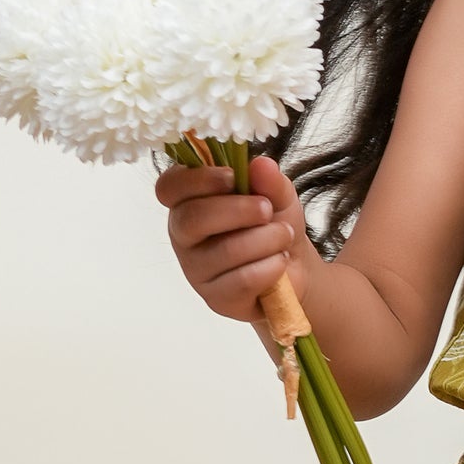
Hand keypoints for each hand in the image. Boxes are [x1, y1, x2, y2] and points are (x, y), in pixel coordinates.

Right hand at [155, 152, 314, 323]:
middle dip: (237, 210)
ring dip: (266, 239)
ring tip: (284, 235)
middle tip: (267, 209)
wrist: (294, 267)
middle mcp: (183, 236)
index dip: (197, 180)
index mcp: (188, 201)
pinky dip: (271, 267)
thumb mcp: (278, 195)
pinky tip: (279, 261)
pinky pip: (242, 280)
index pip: (169, 187)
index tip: (233, 177)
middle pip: (192, 219)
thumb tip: (261, 165)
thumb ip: (269, 180)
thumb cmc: (273, 224)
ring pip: (225, 251)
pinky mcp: (215, 298)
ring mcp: (196, 270)